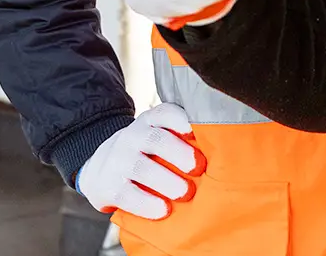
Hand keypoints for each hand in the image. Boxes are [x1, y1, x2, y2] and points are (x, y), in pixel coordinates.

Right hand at [76, 104, 203, 219]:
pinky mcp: (108, 186)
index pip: (165, 114)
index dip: (181, 120)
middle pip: (156, 140)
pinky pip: (127, 194)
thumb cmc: (144, 156)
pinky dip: (147, 203)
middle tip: (198, 168)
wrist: (99, 171)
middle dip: (179, 153)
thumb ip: (183, 140)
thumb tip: (226, 153)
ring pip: (141, 168)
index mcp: (149, 123)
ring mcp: (118, 161)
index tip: (195, 132)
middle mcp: (132, 137)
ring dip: (166, 181)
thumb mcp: (157, 139)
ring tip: (185, 193)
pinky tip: (163, 210)